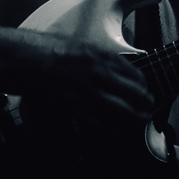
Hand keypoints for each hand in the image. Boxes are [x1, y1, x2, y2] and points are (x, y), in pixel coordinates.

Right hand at [13, 30, 154, 125]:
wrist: (30, 60)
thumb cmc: (51, 50)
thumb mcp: (83, 45)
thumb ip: (102, 57)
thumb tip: (115, 68)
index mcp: (104, 57)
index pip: (136, 74)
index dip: (143, 85)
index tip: (144, 89)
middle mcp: (102, 75)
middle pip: (136, 94)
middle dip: (146, 103)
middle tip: (149, 108)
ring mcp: (91, 94)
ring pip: (124, 113)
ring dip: (135, 119)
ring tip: (140, 121)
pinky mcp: (78, 110)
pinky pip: (102, 125)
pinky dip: (113, 131)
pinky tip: (117, 132)